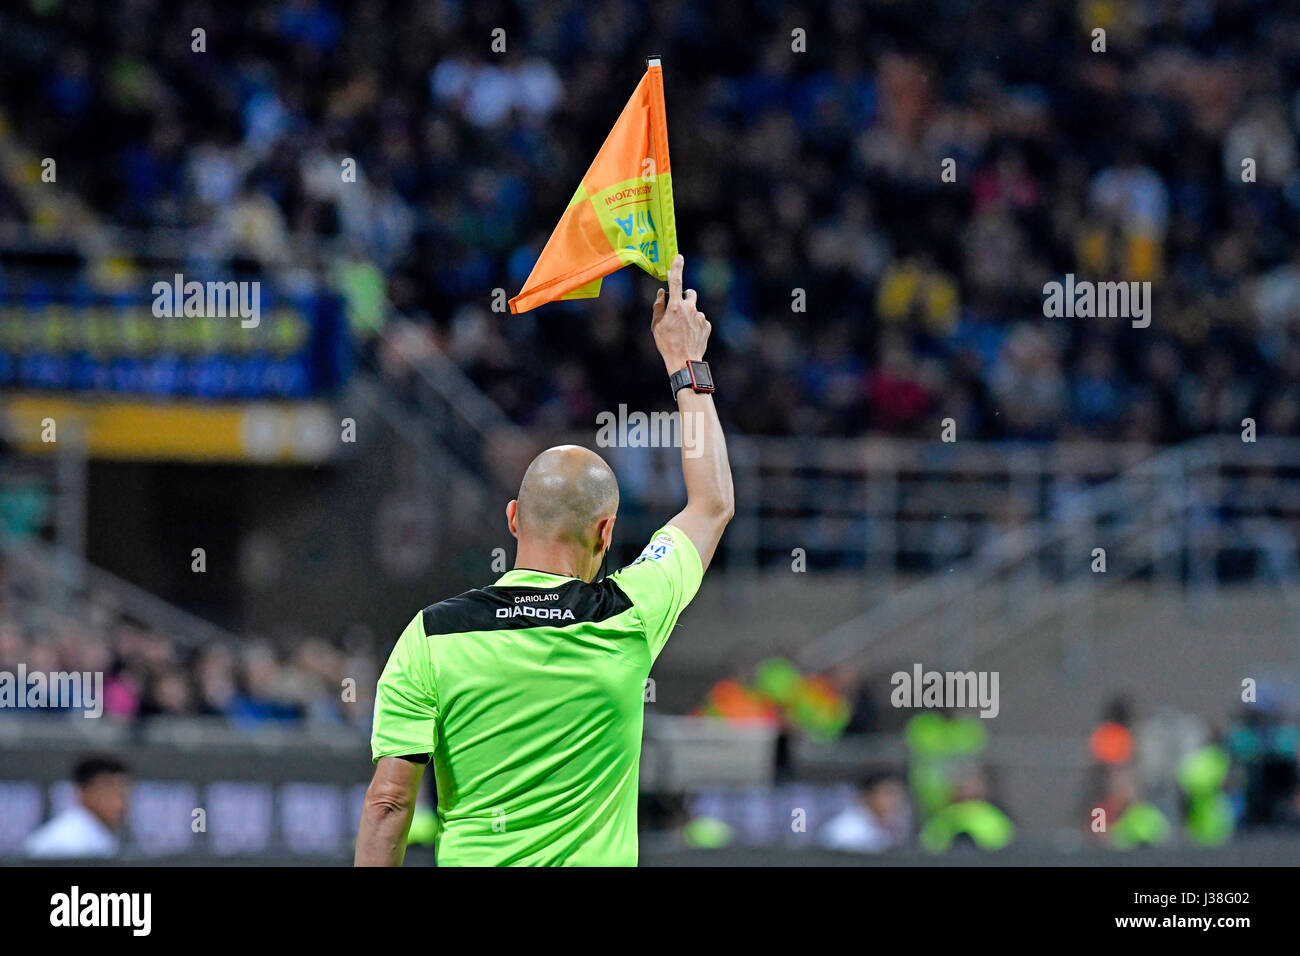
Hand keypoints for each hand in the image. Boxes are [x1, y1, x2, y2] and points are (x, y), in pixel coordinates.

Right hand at [651, 254, 709, 373]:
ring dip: (690, 315)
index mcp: (675, 307)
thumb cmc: (666, 344)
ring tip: (683, 330)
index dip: (677, 268)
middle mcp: (690, 309)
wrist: (684, 361)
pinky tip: (690, 336)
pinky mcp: (707, 326)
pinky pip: (701, 320)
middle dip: (686, 296)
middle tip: (679, 308)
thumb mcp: (655, 325)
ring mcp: (700, 317)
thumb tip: (662, 293)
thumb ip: (658, 306)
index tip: (679, 257)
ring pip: (695, 309)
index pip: (676, 282)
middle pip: (690, 293)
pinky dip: (696, 325)